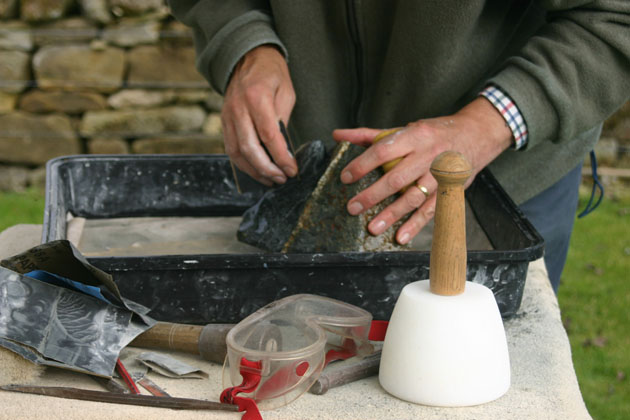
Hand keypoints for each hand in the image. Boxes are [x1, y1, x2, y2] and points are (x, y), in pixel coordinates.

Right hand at [221, 45, 297, 185]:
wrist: (247, 57)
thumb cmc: (271, 74)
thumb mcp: (286, 93)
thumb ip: (282, 121)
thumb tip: (283, 151)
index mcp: (257, 97)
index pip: (269, 136)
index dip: (281, 157)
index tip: (292, 170)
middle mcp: (238, 108)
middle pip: (250, 148)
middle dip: (267, 169)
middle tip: (282, 179)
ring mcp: (228, 116)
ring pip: (237, 152)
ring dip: (255, 171)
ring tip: (271, 180)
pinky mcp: (224, 122)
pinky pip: (231, 149)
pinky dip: (244, 164)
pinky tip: (257, 172)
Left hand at [332, 97, 513, 244]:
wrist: (476, 134)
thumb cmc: (434, 132)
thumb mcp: (405, 128)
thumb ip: (369, 135)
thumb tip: (338, 135)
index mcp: (414, 136)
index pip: (384, 150)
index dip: (363, 164)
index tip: (346, 177)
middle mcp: (428, 155)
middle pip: (397, 178)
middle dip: (373, 195)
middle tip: (353, 207)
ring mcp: (440, 175)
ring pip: (413, 197)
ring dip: (392, 214)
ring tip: (372, 227)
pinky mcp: (450, 191)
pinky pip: (431, 211)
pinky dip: (416, 225)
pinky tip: (401, 237)